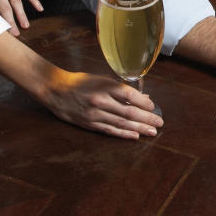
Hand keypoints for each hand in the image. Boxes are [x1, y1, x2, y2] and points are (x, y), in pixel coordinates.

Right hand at [43, 70, 162, 138]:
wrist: (56, 90)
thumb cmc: (81, 82)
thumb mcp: (101, 79)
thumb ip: (121, 88)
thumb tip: (142, 97)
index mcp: (104, 87)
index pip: (129, 95)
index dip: (144, 102)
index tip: (154, 106)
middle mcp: (100, 101)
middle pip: (128, 112)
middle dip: (146, 118)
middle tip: (159, 123)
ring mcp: (94, 114)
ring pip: (121, 123)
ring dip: (139, 128)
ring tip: (152, 132)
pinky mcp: (89, 124)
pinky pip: (109, 130)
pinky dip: (123, 134)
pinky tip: (134, 136)